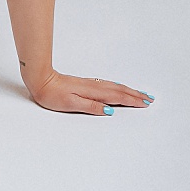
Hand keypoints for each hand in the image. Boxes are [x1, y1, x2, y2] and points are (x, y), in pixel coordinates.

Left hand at [25, 69, 154, 115]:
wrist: (39, 79)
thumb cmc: (52, 94)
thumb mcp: (71, 104)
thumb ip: (91, 107)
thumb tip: (110, 111)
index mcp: (92, 92)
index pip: (117, 97)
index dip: (132, 100)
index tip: (145, 103)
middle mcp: (93, 86)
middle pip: (118, 90)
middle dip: (135, 95)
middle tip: (149, 98)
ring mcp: (89, 84)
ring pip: (113, 86)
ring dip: (128, 90)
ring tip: (139, 93)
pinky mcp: (84, 83)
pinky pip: (107, 85)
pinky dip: (117, 87)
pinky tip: (118, 88)